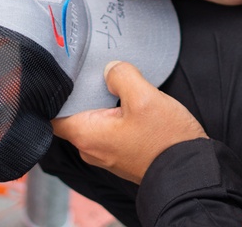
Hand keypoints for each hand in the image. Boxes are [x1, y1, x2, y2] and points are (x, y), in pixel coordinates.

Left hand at [51, 61, 206, 183]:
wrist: (188, 171)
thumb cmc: (164, 140)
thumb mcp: (144, 97)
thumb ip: (122, 76)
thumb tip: (109, 69)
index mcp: (86, 134)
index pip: (53, 114)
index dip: (58, 92)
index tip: (69, 72)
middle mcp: (90, 148)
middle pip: (75, 114)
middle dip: (86, 92)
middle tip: (100, 69)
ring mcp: (107, 153)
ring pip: (95, 120)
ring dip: (104, 102)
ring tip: (119, 83)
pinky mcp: (122, 153)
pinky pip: (110, 129)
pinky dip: (116, 114)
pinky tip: (131, 102)